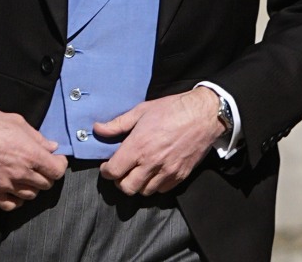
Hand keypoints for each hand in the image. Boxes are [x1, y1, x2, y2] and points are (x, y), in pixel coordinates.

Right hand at [0, 106, 67, 210]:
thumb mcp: (19, 123)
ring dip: (32, 187)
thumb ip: (38, 138)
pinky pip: (9, 205)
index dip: (59, 165)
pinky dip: (15, 200)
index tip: (56, 160)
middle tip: (42, 167)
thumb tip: (51, 147)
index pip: (57, 171)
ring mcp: (5, 184)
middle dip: (47, 175)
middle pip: (46, 184)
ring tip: (28, 177)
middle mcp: (20, 172)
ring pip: (30, 196)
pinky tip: (15, 191)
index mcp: (31, 154)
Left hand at [95, 87, 223, 195]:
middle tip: (123, 171)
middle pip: (126, 187)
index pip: (113, 172)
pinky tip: (155, 173)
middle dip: (120, 181)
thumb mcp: (142, 111)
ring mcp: (167, 171)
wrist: (204, 114)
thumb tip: (97, 129)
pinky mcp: (180, 176)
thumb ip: (118, 124)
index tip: (108, 165)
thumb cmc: (173, 109)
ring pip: (144, 192)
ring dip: (138, 184)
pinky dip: (155, 185)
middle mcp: (151, 162)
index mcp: (139, 146)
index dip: (106, 171)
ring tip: (140, 172)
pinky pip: (162, 190)